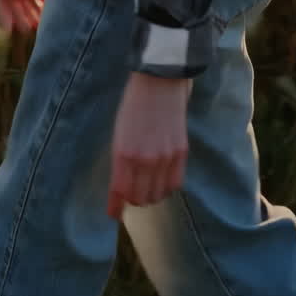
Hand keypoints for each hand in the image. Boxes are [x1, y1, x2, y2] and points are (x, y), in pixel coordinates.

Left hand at [107, 72, 191, 219]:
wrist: (159, 82)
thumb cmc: (133, 104)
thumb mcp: (119, 132)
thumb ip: (121, 159)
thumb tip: (121, 183)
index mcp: (123, 153)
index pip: (119, 192)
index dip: (116, 207)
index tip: (113, 214)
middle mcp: (144, 160)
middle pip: (139, 198)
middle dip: (133, 200)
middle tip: (131, 195)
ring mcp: (164, 158)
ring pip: (157, 195)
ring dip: (150, 196)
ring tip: (147, 187)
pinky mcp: (181, 153)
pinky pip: (175, 184)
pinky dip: (167, 188)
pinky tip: (162, 181)